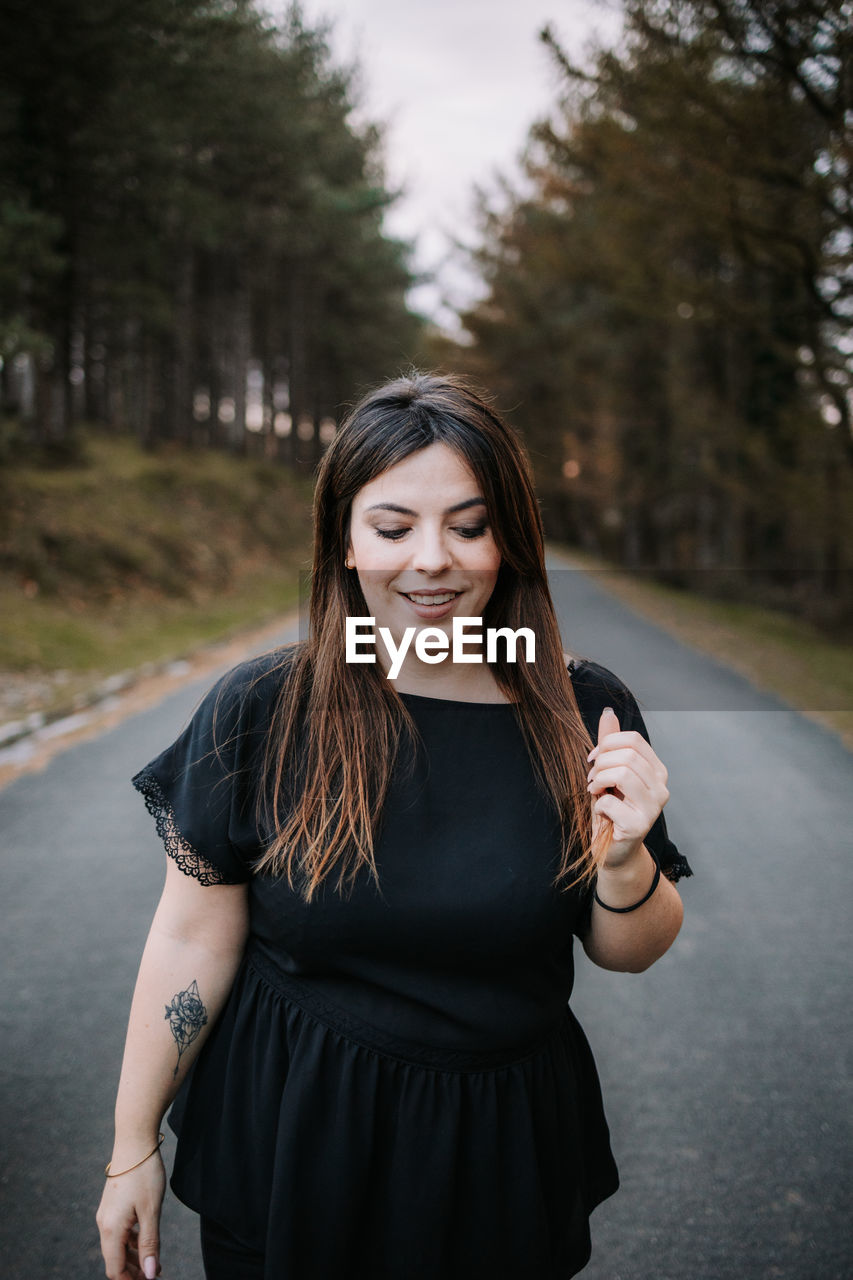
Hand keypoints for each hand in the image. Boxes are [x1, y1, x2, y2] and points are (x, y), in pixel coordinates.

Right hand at [96, 1150, 165, 1279]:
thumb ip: (150, 1244)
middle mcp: (104, 1224)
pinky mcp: (113, 1205)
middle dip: (134, 1272)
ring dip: (134, 1258)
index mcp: (111, 1230)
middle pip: (115, 1260)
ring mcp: (107, 1214)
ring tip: (156, 1263)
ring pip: (118, 1246)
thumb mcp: (151, 1211)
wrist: (134, 1141)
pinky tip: (147, 1241)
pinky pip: (120, 1232)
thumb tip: (150, 1274)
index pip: (115, 1269)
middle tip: (156, 1274)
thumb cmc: (144, 1174)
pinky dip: (132, 1242)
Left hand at [587, 706, 669, 867]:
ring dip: (598, 781)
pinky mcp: (639, 826)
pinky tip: (601, 812)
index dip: (608, 743)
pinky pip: (610, 802)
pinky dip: (598, 804)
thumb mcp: (610, 773)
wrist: (612, 850)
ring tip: (594, 791)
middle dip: (601, 763)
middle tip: (591, 778)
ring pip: (621, 774)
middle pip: (627, 755)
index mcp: (657, 771)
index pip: (634, 740)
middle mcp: (661, 788)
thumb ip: (611, 744)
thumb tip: (608, 712)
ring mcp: (653, 808)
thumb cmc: (612, 809)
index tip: (593, 759)